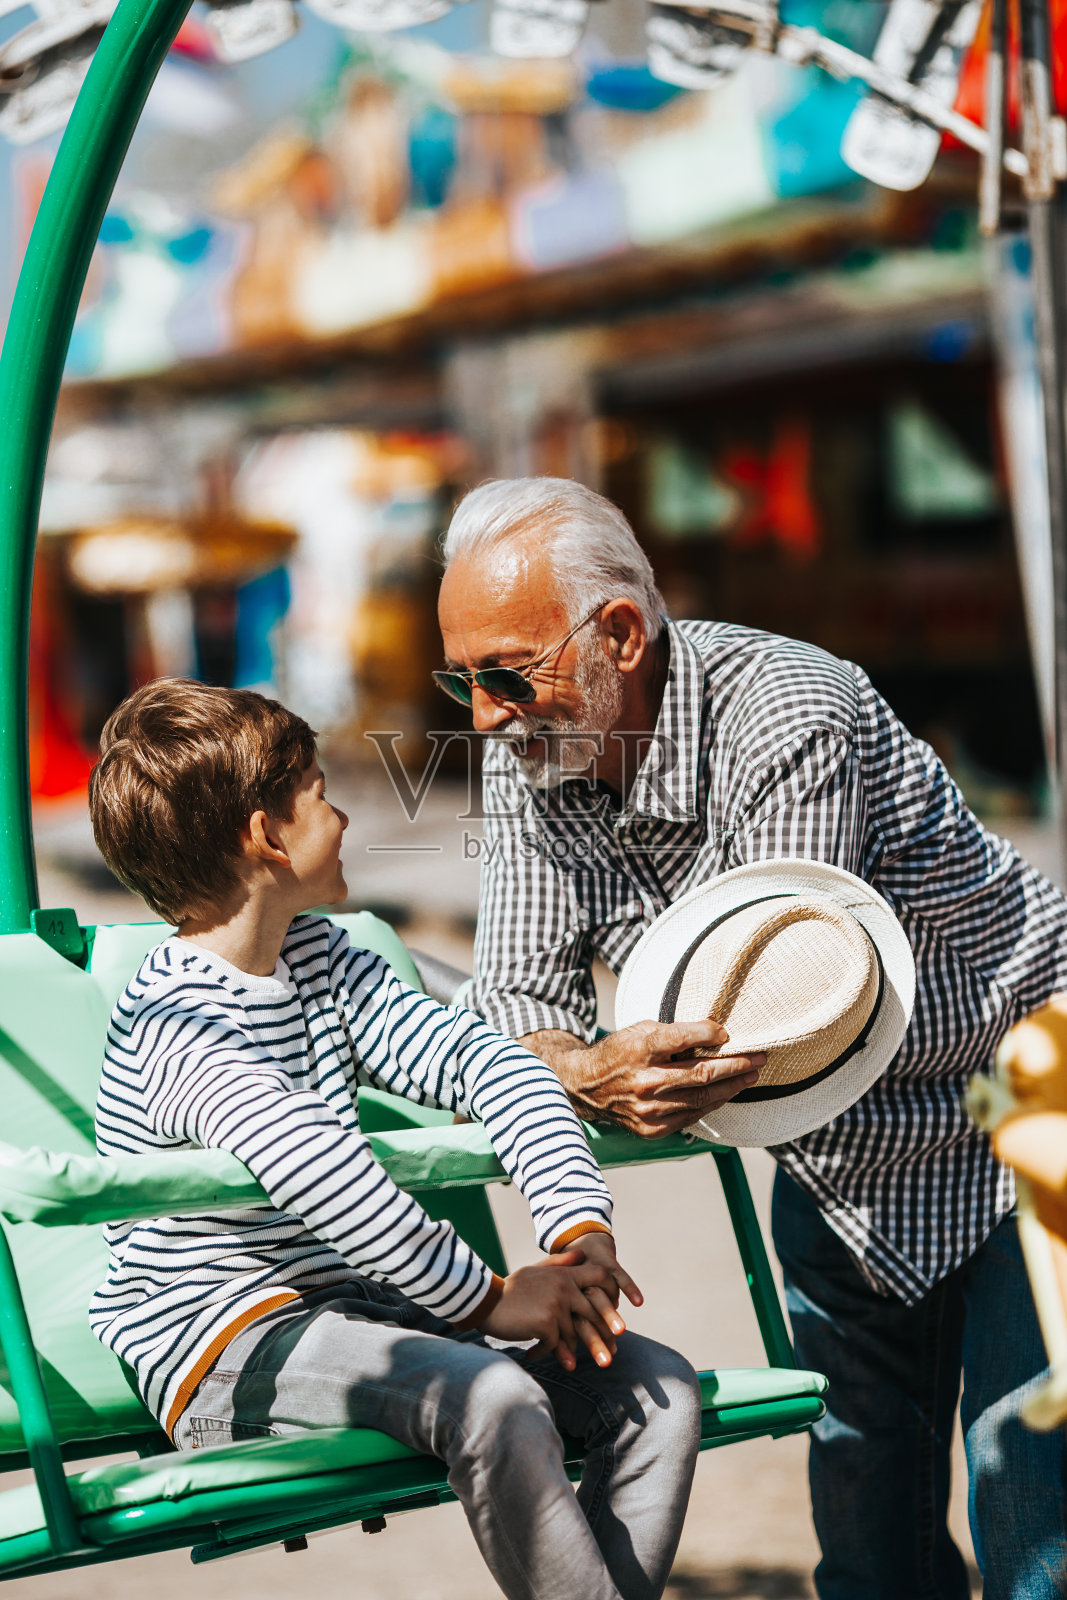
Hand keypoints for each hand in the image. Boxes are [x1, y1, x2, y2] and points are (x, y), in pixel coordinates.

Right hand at [476, 1249, 624, 1369]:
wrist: (485, 1301)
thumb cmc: (510, 1288)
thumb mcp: (535, 1270)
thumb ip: (560, 1263)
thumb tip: (582, 1255)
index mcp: (564, 1273)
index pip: (601, 1276)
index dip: (613, 1292)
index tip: (617, 1312)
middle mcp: (564, 1287)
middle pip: (594, 1313)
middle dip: (603, 1337)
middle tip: (610, 1356)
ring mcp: (556, 1305)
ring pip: (572, 1334)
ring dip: (567, 1351)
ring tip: (568, 1364)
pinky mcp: (546, 1323)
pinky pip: (554, 1344)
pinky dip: (544, 1352)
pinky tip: (532, 1354)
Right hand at [529, 1021, 764, 1138]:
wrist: (586, 1087)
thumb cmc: (618, 1053)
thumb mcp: (639, 1030)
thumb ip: (673, 1032)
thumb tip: (715, 1036)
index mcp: (638, 1049)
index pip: (681, 1038)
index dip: (709, 1034)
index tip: (727, 1033)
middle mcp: (643, 1081)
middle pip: (699, 1073)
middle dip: (735, 1064)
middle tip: (758, 1057)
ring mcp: (648, 1109)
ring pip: (701, 1098)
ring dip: (732, 1086)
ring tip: (751, 1075)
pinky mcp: (652, 1129)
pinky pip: (692, 1116)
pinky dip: (712, 1103)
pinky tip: (727, 1092)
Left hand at [558, 1232, 642, 1357]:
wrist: (577, 1239)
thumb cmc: (568, 1279)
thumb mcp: (560, 1300)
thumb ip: (561, 1329)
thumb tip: (557, 1363)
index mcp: (561, 1301)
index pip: (570, 1328)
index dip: (575, 1348)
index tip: (583, 1368)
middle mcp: (573, 1289)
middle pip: (584, 1318)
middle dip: (595, 1341)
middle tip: (605, 1362)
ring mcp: (589, 1275)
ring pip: (600, 1297)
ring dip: (610, 1315)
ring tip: (620, 1332)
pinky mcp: (604, 1262)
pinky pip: (618, 1275)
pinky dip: (628, 1287)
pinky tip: (638, 1302)